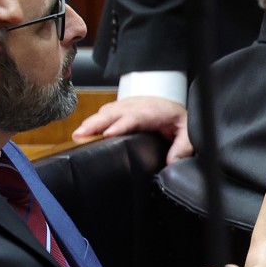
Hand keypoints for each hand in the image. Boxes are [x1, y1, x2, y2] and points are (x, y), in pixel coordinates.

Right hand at [71, 96, 185, 147]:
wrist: (174, 107)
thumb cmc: (179, 120)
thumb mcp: (188, 131)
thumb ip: (183, 146)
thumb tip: (173, 161)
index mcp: (154, 111)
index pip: (136, 116)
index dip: (121, 124)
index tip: (108, 133)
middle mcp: (138, 105)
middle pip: (115, 112)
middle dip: (97, 122)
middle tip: (81, 134)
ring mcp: (128, 106)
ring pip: (107, 112)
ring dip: (91, 122)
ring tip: (78, 135)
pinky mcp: (121, 109)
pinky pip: (105, 113)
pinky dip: (93, 121)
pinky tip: (83, 131)